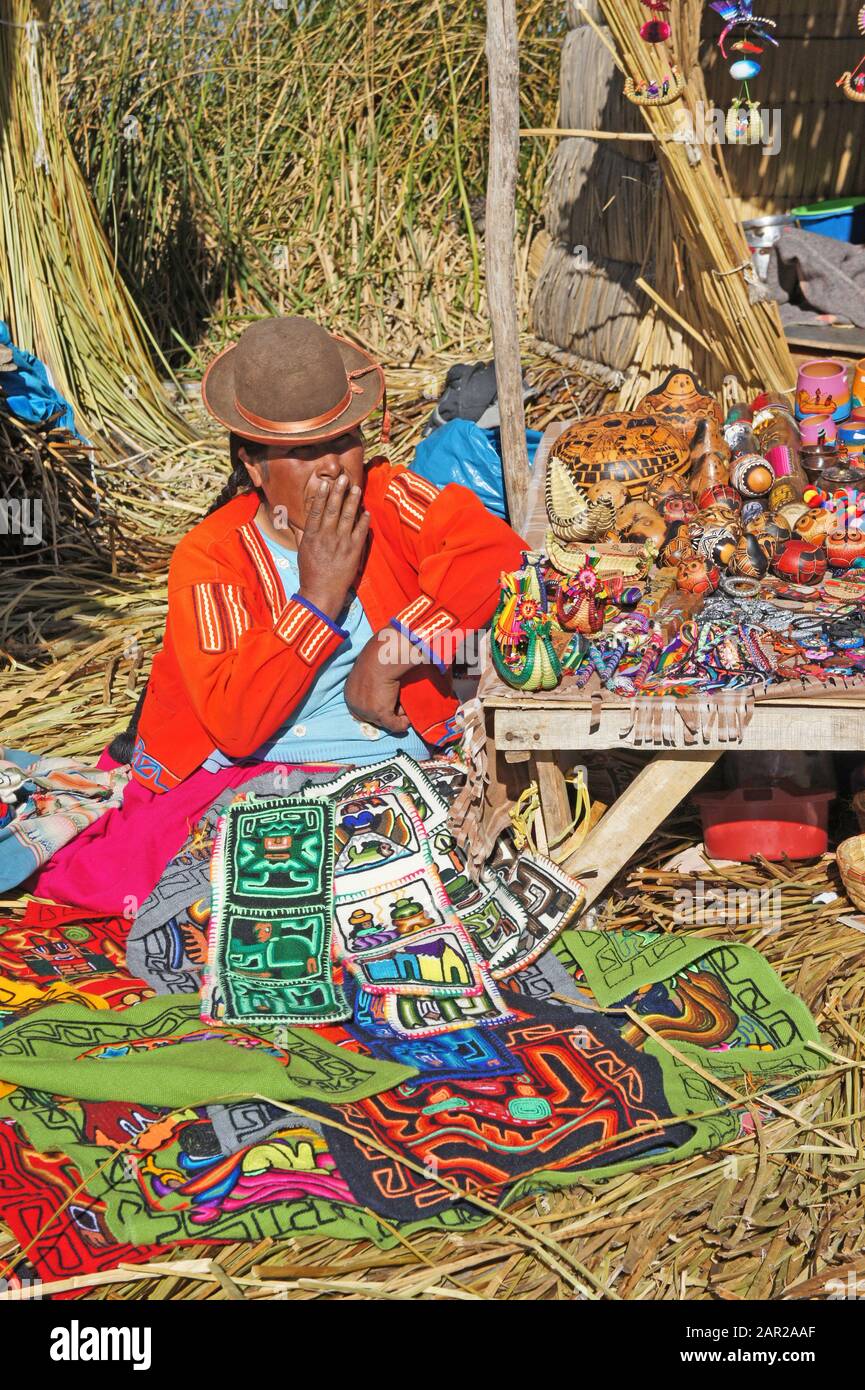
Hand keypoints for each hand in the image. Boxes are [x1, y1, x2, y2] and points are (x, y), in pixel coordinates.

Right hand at [297, 475, 368, 620]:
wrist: (321, 592)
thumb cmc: (310, 572)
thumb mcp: (301, 551)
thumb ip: (302, 535)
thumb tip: (297, 523)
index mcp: (311, 535)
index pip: (316, 510)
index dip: (321, 495)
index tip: (325, 483)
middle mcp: (326, 536)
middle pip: (332, 509)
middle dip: (338, 492)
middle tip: (343, 479)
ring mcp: (340, 543)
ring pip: (347, 516)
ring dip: (352, 501)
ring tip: (356, 488)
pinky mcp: (353, 551)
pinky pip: (360, 531)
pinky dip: (364, 520)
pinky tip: (366, 511)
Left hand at [344, 629, 424, 734]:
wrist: (382, 657)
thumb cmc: (378, 658)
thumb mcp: (369, 672)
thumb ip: (371, 683)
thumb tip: (383, 689)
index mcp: (350, 693)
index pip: (361, 709)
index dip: (376, 709)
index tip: (389, 705)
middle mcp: (354, 704)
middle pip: (372, 717)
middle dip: (387, 713)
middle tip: (399, 707)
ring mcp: (366, 711)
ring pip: (385, 721)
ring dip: (396, 716)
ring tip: (405, 707)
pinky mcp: (379, 714)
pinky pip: (394, 725)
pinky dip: (402, 724)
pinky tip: (409, 719)